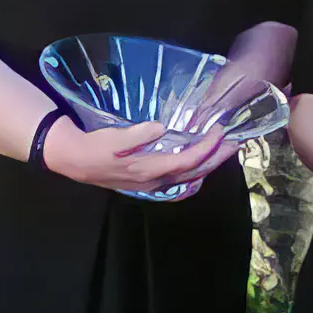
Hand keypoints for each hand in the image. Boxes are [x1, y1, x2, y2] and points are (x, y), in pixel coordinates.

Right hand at [44, 118, 233, 195]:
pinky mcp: (149, 181)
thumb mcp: (114, 138)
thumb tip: (160, 128)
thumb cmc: (96, 147)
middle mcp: (156, 180)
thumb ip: (138, 133)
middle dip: (217, 158)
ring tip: (223, 149)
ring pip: (189, 177)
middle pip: (195, 172)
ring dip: (208, 163)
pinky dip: (194, 170)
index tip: (220, 131)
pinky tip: (199, 162)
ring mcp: (153, 184)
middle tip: (236, 143)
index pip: (188, 160)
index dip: (207, 147)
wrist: (76, 161)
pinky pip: (180, 179)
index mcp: (150, 169)